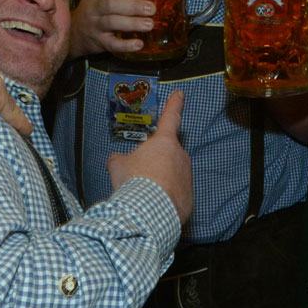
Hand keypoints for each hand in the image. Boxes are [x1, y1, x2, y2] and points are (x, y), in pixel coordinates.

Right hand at [69, 0, 155, 58]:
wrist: (74, 34)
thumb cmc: (94, 12)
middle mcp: (93, 8)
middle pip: (110, 5)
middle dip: (132, 6)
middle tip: (151, 8)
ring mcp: (95, 26)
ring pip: (112, 23)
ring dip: (132, 24)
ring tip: (149, 24)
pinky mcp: (99, 42)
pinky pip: (112, 44)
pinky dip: (126, 45)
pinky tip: (139, 44)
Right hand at [107, 91, 192, 223]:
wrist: (147, 212)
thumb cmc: (134, 182)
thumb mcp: (118, 165)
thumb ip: (120, 159)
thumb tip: (118, 161)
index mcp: (164, 142)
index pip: (170, 117)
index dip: (174, 105)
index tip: (180, 95)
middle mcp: (180, 155)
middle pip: (168, 154)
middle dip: (156, 162)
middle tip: (140, 175)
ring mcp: (187, 176)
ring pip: (173, 174)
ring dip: (161, 180)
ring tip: (145, 193)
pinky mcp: (190, 197)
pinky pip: (176, 193)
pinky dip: (166, 197)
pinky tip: (154, 205)